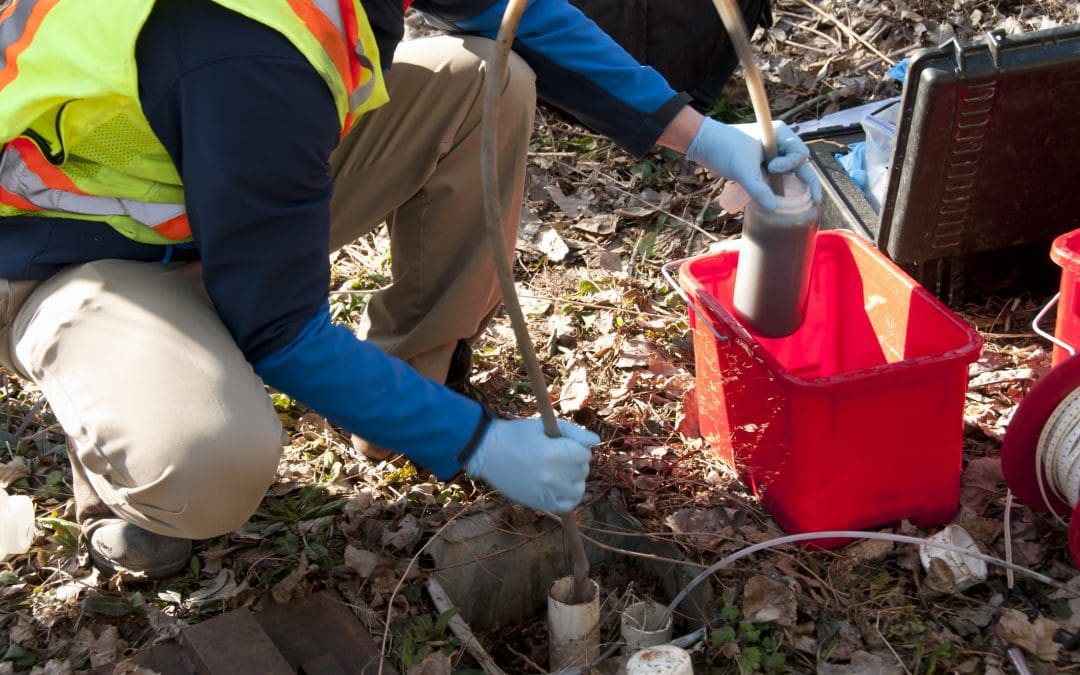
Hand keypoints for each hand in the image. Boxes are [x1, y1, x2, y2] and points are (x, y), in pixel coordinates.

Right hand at [466, 418, 598, 511]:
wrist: (488, 451)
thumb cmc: (517, 434)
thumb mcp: (545, 426)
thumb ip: (574, 432)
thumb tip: (596, 441)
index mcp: (554, 453)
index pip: (585, 454)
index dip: (577, 447)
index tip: (564, 444)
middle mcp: (552, 475)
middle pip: (583, 471)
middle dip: (575, 462)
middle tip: (558, 456)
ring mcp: (545, 491)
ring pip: (578, 489)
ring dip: (574, 480)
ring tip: (560, 472)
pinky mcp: (539, 502)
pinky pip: (567, 506)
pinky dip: (569, 497)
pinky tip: (561, 488)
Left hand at [686, 118, 821, 209]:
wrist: (703, 144)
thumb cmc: (724, 148)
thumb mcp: (742, 169)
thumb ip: (758, 189)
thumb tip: (774, 208)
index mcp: (780, 135)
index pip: (800, 154)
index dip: (791, 165)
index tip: (772, 168)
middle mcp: (779, 143)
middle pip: (800, 165)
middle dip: (804, 181)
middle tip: (814, 200)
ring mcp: (771, 154)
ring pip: (788, 173)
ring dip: (789, 186)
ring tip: (796, 205)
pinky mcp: (761, 164)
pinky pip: (776, 177)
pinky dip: (778, 187)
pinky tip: (779, 200)